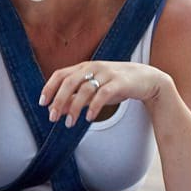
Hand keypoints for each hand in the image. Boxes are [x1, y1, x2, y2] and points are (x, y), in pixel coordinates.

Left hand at [39, 60, 170, 127]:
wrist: (147, 80)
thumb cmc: (117, 85)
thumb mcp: (95, 90)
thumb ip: (76, 98)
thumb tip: (57, 110)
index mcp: (85, 66)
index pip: (61, 74)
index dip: (49, 88)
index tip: (43, 103)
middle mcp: (94, 67)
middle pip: (69, 82)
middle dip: (58, 100)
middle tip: (52, 117)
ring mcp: (107, 74)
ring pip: (85, 89)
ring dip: (74, 108)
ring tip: (69, 123)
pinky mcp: (120, 83)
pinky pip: (103, 94)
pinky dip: (94, 107)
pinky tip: (88, 118)